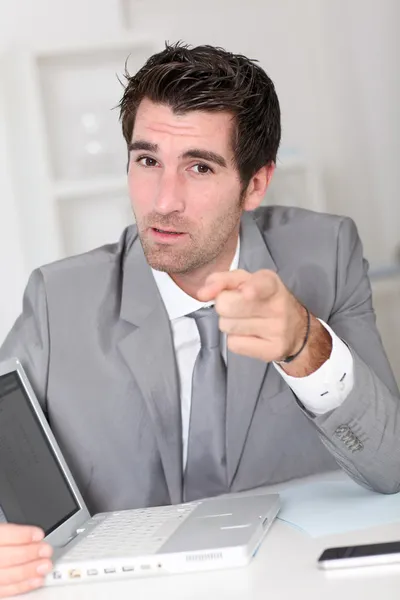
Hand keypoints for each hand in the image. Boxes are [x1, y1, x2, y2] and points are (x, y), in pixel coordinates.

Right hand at [0, 524, 52, 597]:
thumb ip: (8, 532)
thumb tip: (29, 533)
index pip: (2, 535)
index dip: (21, 535)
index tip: (38, 534)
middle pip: (5, 557)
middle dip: (28, 554)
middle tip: (46, 550)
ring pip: (5, 576)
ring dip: (28, 572)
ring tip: (45, 566)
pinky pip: (3, 591)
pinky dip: (21, 586)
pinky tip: (36, 580)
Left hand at [198, 269, 330, 374]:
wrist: (296, 329)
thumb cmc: (262, 299)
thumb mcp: (245, 281)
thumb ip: (221, 280)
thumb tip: (202, 293)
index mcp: (271, 283)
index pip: (262, 284)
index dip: (252, 288)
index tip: (248, 293)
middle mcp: (278, 305)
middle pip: (227, 306)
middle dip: (223, 306)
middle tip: (236, 307)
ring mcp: (278, 330)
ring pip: (227, 326)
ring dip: (228, 324)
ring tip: (245, 321)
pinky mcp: (273, 350)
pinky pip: (234, 344)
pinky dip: (235, 340)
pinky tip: (249, 335)